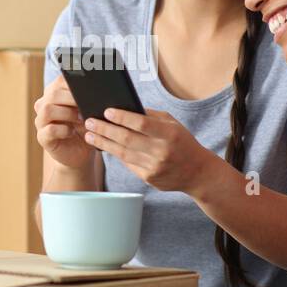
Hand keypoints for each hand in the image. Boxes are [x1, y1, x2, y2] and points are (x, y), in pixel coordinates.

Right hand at [33, 75, 92, 169]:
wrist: (81, 152)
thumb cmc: (86, 128)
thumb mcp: (89, 111)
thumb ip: (89, 98)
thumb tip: (99, 88)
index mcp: (55, 94)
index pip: (60, 81)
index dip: (73, 84)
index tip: (89, 90)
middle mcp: (44, 105)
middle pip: (53, 94)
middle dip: (72, 99)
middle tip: (87, 106)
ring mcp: (41, 121)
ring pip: (48, 110)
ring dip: (67, 113)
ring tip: (82, 119)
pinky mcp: (42, 137)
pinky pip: (50, 129)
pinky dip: (64, 130)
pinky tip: (73, 132)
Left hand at [81, 107, 213, 192]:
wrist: (197, 172)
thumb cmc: (183, 142)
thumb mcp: (173, 125)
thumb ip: (151, 116)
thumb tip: (125, 108)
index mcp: (170, 134)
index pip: (142, 123)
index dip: (122, 117)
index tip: (106, 111)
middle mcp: (162, 151)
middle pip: (127, 139)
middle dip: (105, 129)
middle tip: (89, 122)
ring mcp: (154, 167)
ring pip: (122, 153)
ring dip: (103, 143)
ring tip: (89, 134)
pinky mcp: (149, 178)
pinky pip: (128, 163)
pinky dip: (115, 154)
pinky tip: (104, 146)